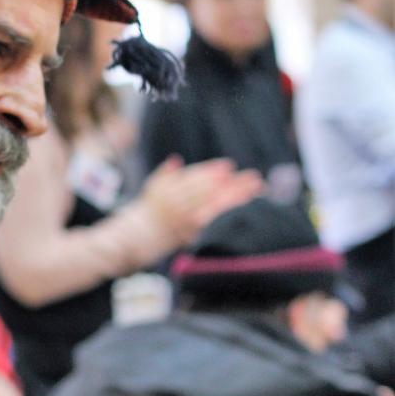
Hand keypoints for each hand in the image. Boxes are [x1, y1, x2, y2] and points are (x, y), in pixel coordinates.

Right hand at [142, 156, 262, 244]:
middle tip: (252, 176)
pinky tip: (244, 208)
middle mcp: (176, 203)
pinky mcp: (191, 232)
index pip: (194, 178)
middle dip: (231, 183)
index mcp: (168, 190)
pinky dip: (229, 213)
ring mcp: (184, 218)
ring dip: (236, 197)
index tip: (228, 166)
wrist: (138, 236)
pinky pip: (214, 221)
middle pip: (209, 190)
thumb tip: (176, 159)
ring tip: (256, 189)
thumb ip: (166, 174)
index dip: (211, 171)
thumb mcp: (152, 188)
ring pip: (214, 205)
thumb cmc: (149, 210)